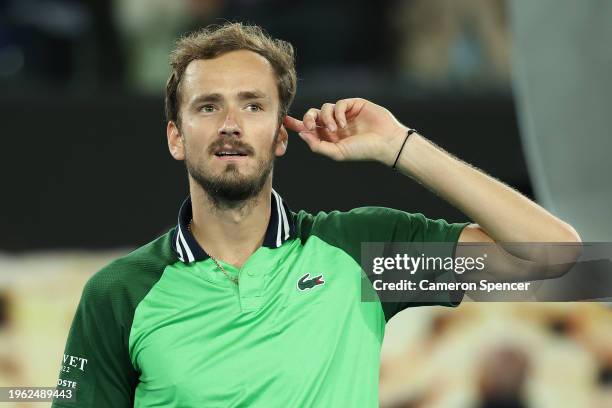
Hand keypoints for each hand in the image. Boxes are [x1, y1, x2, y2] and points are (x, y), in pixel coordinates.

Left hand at [283, 98, 410, 165]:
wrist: (385, 142)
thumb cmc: (363, 151)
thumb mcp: (337, 153)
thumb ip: (318, 146)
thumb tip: (302, 134)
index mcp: (328, 137)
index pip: (308, 128)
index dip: (295, 123)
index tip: (283, 120)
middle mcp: (333, 124)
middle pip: (312, 115)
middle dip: (308, 118)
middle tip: (310, 126)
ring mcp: (343, 114)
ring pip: (324, 108)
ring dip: (326, 118)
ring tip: (335, 129)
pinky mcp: (353, 104)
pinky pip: (339, 103)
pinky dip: (338, 113)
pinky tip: (343, 123)